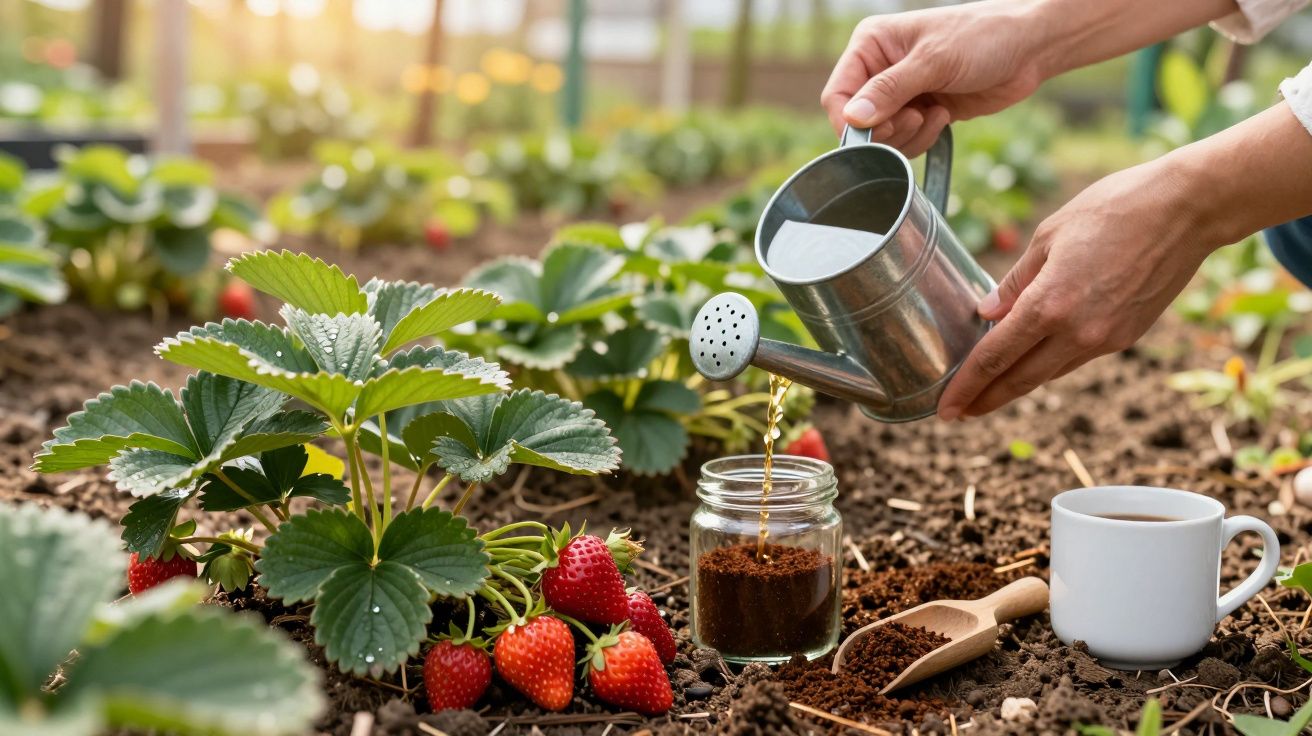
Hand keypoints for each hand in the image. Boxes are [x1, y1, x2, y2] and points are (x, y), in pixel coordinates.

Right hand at [821, 1, 1049, 154]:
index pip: (838, 94)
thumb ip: (890, 90)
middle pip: (857, 122)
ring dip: (907, 137)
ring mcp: (900, 92)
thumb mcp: (934, 61)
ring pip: (881, 137)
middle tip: (914, 117)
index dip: (851, 121)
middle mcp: (879, 68)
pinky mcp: (920, 111)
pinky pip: (905, 141)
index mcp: (871, 44)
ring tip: (934, 114)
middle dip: (886, 130)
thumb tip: (853, 119)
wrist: (1029, 48)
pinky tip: (944, 116)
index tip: (879, 130)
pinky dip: (921, 139)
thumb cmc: (984, 37)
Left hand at [936, 159, 1218, 419]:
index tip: (945, 408)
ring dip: (1016, 386)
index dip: (966, 386)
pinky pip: (1077, 358)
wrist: (1188, 209)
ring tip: (987, 393)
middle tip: (955, 414)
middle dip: (984, 401)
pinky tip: (1032, 361)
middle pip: (1020, 380)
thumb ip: (1015, 281)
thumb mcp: (1049, 235)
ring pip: (1049, 373)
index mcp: (1049, 304)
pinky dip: (1049, 364)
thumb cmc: (1114, 208)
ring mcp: (1106, 338)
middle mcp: (1077, 331)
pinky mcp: (1128, 337)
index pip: (995, 358)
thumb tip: (986, 314)